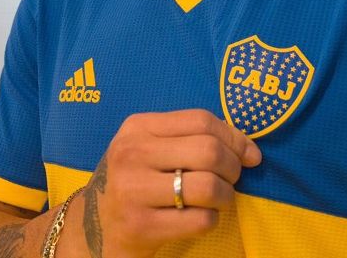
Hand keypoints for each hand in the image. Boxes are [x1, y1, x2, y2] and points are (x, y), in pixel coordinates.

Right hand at [77, 109, 261, 257]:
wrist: (95, 226)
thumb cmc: (136, 181)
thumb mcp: (151, 148)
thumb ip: (191, 138)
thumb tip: (250, 150)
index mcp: (137, 127)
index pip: (202, 120)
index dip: (235, 137)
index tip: (249, 154)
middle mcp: (131, 154)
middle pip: (208, 151)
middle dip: (233, 168)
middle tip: (231, 180)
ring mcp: (133, 190)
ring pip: (208, 186)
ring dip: (225, 196)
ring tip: (218, 200)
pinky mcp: (141, 226)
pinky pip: (200, 220)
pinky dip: (211, 220)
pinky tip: (200, 217)